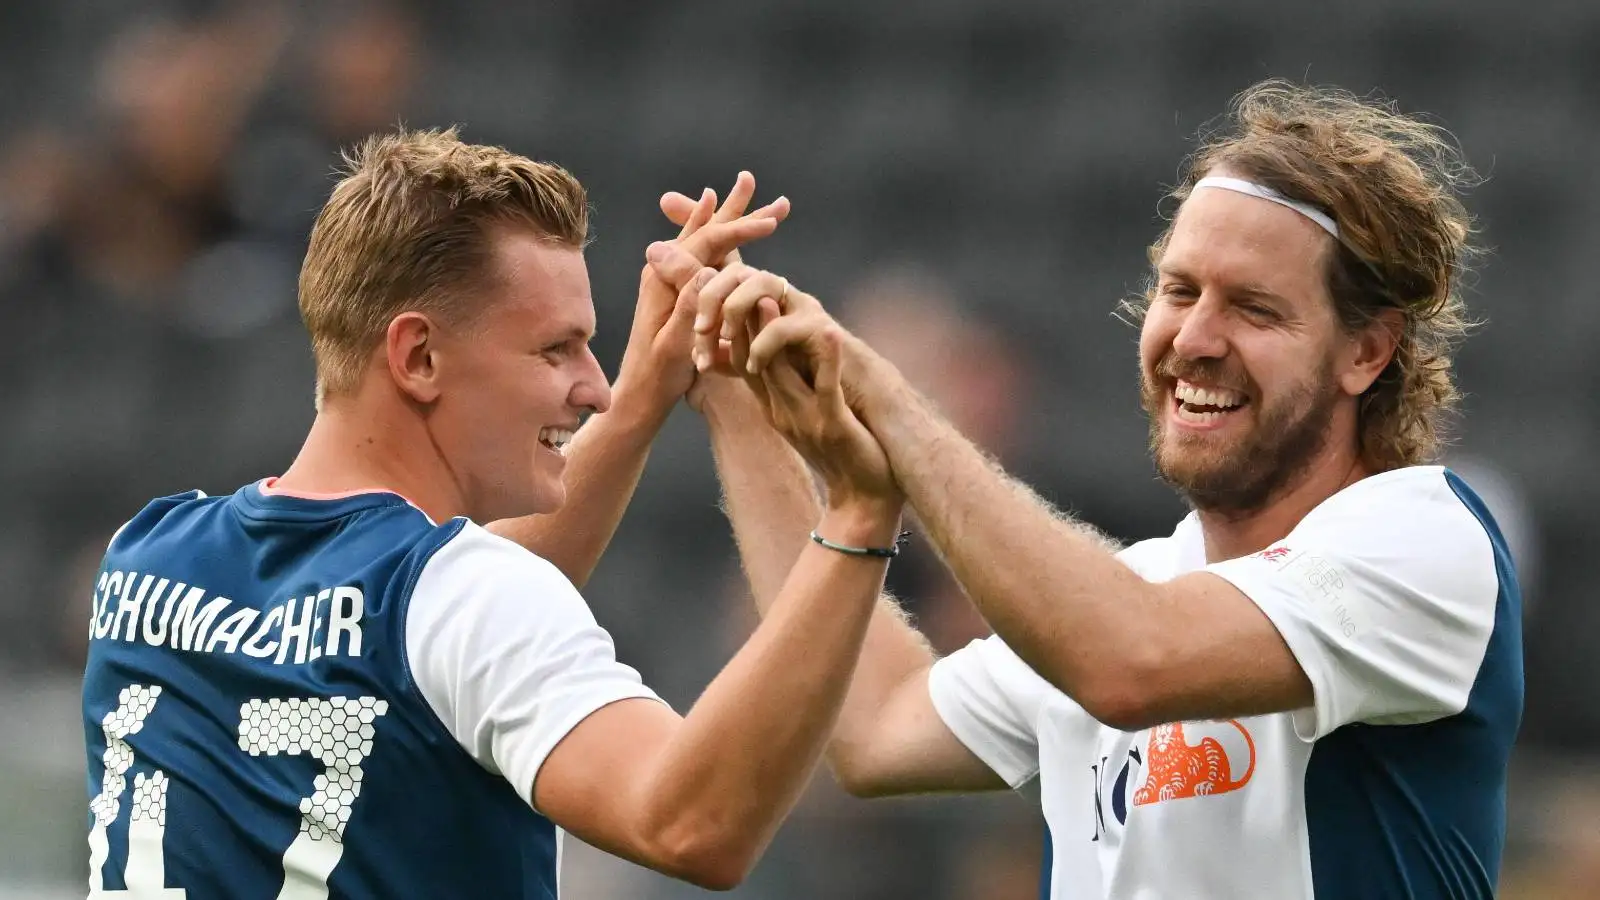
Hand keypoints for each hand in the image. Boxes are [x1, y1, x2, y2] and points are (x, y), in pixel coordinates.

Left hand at [612, 174, 788, 421]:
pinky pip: (701, 254)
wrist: (638, 397)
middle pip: (704, 229)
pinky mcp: (677, 291)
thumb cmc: (658, 378)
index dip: (740, 229)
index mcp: (663, 277)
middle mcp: (664, 270)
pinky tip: (722, 227)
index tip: (772, 222)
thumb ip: (688, 306)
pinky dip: (718, 236)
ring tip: (747, 192)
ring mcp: (670, 279)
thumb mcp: (674, 345)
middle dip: (734, 208)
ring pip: (704, 238)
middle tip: (750, 179)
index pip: (707, 241)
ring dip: (730, 216)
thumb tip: (705, 269)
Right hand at [751, 299, 898, 507]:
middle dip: (742, 321)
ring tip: (771, 297)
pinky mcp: (833, 426)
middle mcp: (781, 412)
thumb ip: (789, 384)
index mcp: (773, 408)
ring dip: (774, 333)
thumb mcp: (807, 416)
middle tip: (738, 282)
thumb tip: (777, 350)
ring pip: (780, 371)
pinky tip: (828, 330)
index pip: (742, 362)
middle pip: (752, 361)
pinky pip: (825, 387)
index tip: (729, 292)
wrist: (864, 500)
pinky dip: (825, 358)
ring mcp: (805, 420)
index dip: (732, 327)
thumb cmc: (842, 454)